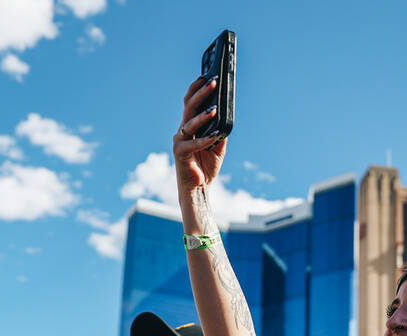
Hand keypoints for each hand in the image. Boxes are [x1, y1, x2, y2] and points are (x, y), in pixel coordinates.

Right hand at [173, 76, 225, 192]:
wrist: (197, 189)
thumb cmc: (206, 167)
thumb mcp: (218, 147)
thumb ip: (220, 132)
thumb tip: (228, 118)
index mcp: (189, 127)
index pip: (191, 102)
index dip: (197, 88)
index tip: (208, 75)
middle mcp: (182, 131)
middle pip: (189, 106)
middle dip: (201, 93)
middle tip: (213, 81)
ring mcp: (179, 141)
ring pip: (190, 122)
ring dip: (203, 115)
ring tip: (215, 108)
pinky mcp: (180, 153)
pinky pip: (194, 144)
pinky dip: (205, 140)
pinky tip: (216, 136)